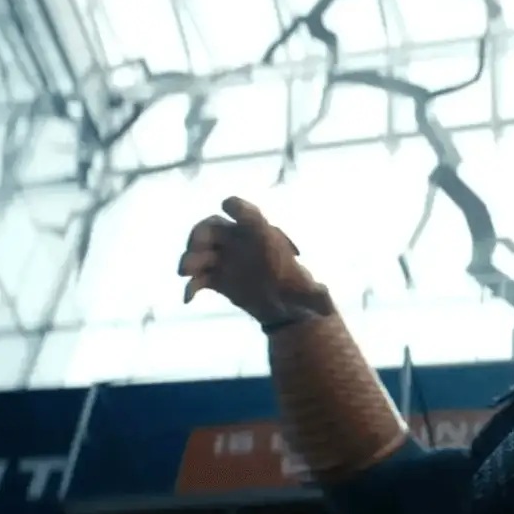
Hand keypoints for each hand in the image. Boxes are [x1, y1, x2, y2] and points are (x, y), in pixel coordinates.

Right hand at [178, 197, 331, 324]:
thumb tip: (328, 306)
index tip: (226, 205)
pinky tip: (189, 298)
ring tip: (185, 273)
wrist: (284, 308)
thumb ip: (318, 298)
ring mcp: (225, 258)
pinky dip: (192, 286)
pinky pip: (199, 277)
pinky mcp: (216, 277)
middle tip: (194, 247)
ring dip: (191, 258)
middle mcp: (240, 241)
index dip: (238, 207)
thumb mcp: (310, 296)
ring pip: (201, 250)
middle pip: (214, 227)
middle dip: (200, 233)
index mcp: (263, 236)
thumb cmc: (299, 293)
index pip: (248, 213)